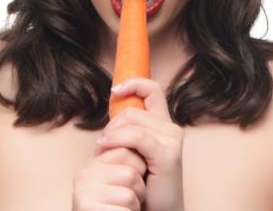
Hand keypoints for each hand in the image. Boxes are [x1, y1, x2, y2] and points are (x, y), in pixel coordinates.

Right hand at [73, 145, 147, 209]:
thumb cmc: (123, 207)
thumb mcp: (122, 175)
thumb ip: (126, 150)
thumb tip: (148, 106)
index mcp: (91, 161)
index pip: (127, 148)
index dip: (139, 167)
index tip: (132, 181)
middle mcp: (83, 173)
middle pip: (130, 169)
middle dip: (139, 185)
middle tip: (130, 198)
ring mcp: (83, 192)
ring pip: (130, 189)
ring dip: (136, 203)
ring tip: (125, 209)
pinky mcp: (87, 208)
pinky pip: (126, 207)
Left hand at [95, 77, 184, 210]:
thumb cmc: (144, 188)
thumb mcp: (135, 154)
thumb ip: (129, 133)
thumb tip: (110, 117)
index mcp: (165, 126)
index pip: (152, 89)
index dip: (134, 84)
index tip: (115, 91)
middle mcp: (171, 129)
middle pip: (133, 110)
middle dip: (111, 126)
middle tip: (101, 146)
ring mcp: (172, 140)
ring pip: (132, 120)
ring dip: (110, 135)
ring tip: (102, 153)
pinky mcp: (167, 154)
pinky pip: (136, 136)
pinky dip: (116, 139)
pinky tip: (104, 147)